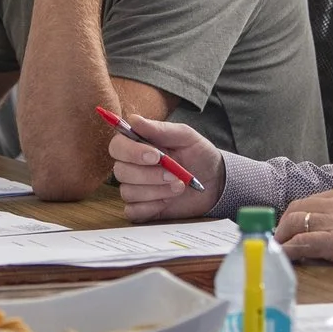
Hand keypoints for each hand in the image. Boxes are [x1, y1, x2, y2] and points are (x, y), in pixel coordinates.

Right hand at [108, 113, 223, 219]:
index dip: (131, 152)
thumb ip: (160, 129)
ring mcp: (135, 189)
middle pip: (121, 171)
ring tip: (179, 186)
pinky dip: (152, 207)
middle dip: (149, 175)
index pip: (117, 146)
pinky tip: (168, 201)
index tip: (155, 156)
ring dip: (156, 191)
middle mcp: (132, 167)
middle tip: (174, 174)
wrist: (215, 182)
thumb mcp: (186, 137)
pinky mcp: (141, 209)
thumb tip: (134, 120)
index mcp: (138, 145)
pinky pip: (133, 211)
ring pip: (128, 192)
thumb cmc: (199, 155)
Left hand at [276, 187, 332, 279]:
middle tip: (277, 241)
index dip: (291, 216)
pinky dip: (290, 249)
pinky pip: (304, 242)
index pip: (308, 200)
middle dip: (282, 226)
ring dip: (283, 238)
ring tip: (279, 249)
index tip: (285, 228)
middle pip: (297, 209)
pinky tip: (285, 256)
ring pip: (297, 222)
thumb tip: (311, 229)